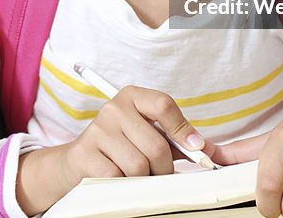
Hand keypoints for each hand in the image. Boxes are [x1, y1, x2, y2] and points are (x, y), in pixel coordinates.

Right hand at [16, 85, 207, 213]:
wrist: (78, 161)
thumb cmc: (122, 147)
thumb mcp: (146, 134)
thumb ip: (174, 139)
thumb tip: (203, 149)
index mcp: (132, 97)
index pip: (163, 105)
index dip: (182, 129)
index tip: (195, 148)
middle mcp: (113, 108)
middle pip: (156, 145)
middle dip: (164, 167)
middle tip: (160, 173)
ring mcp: (98, 130)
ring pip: (139, 166)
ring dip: (144, 179)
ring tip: (137, 175)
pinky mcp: (85, 153)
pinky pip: (119, 177)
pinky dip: (124, 185)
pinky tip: (119, 178)